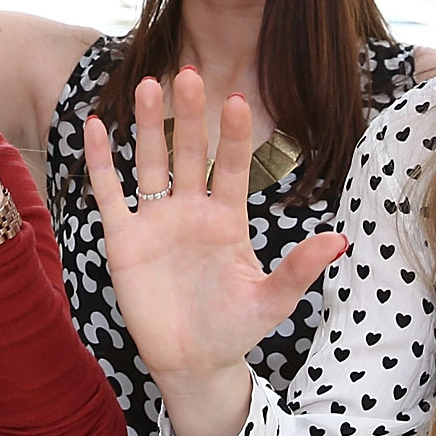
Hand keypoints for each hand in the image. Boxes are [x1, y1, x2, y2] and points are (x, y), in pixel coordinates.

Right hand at [86, 70, 346, 388]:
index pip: (231, 167)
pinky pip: (110, 193)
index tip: (236, 100)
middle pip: (189, 152)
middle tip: (188, 72)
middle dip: (190, 114)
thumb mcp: (271, 301)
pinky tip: (96, 126)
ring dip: (149, 126)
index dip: (233, 135)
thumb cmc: (234, 330)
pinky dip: (101, 161)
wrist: (192, 363)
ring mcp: (156, 221)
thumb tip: (339, 241)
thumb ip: (298, 269)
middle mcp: (191, 210)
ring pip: (150, 162)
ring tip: (149, 85)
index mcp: (228, 219)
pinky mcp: (124, 239)